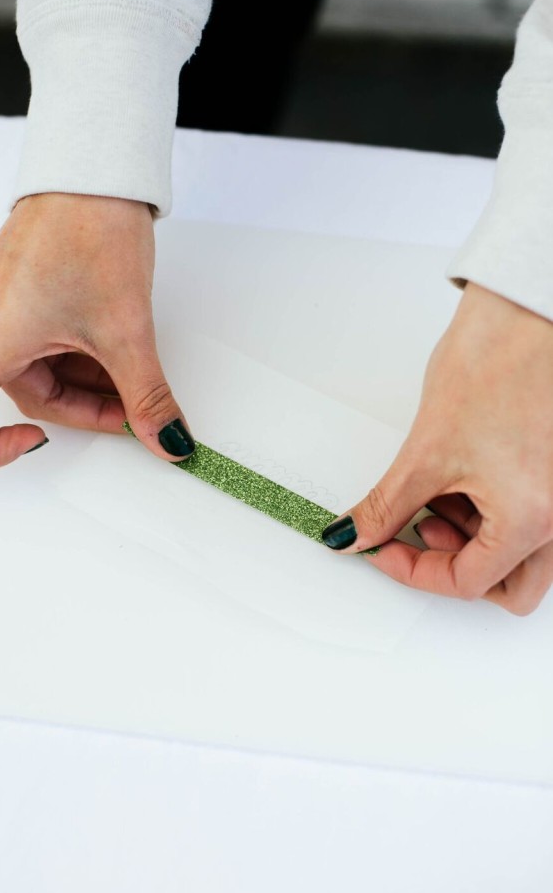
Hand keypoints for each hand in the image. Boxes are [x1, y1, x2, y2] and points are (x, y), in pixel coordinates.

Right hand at [0, 193, 194, 465]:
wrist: (95, 169)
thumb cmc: (94, 233)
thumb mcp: (127, 331)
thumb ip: (147, 396)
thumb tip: (168, 441)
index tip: (42, 444)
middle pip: (26, 395)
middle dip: (83, 408)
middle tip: (134, 408)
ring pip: (39, 367)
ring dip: (85, 380)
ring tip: (133, 370)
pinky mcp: (16, 286)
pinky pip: (40, 338)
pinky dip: (76, 352)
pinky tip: (114, 344)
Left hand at [322, 281, 552, 614]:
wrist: (531, 306)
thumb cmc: (501, 360)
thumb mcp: (429, 448)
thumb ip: (388, 504)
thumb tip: (357, 533)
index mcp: (536, 517)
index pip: (468, 582)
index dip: (412, 569)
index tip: (381, 545)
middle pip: (511, 586)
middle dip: (456, 565)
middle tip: (416, 528)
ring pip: (524, 553)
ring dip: (476, 537)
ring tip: (442, 488)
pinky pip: (536, 516)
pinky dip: (496, 509)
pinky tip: (467, 472)